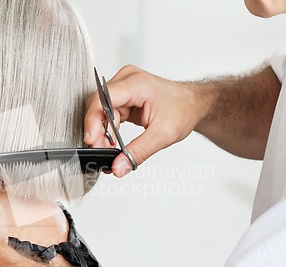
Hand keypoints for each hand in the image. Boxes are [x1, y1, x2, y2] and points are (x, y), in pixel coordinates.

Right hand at [84, 65, 206, 176]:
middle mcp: (126, 80)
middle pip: (98, 105)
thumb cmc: (183, 110)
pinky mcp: (122, 97)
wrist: (193, 104)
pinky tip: (113, 142)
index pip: (103, 99)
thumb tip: (118, 167)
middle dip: (97, 131)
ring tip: (110, 149)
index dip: (93, 121)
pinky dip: (108, 129)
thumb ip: (139, 152)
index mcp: (136, 83)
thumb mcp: (164, 134)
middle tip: (103, 151)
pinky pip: (106, 113)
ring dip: (102, 132)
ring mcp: (123, 87)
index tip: (92, 141)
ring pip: (100, 111)